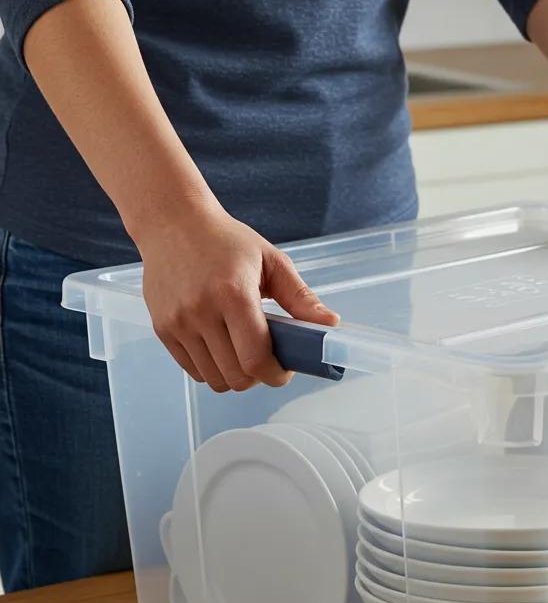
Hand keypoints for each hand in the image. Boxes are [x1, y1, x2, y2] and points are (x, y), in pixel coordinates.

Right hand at [138, 205, 338, 391]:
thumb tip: (330, 325)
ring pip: (214, 379)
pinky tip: (223, 348)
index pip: (256, 358)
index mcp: (233, 293)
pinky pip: (193, 371)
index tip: (285, 370)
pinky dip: (213, 369)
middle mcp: (201, 311)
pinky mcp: (162, 329)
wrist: (172, 223)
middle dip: (259, 376)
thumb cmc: (226, 241)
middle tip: (268, 359)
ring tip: (244, 351)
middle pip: (236, 376)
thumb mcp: (272, 261)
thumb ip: (301, 298)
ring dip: (236, 375)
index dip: (276, 374)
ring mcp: (178, 323)